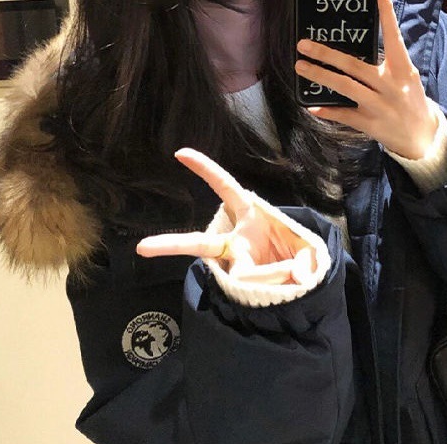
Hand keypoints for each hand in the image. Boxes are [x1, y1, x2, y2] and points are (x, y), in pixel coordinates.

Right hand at [136, 149, 317, 285]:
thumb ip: (295, 261)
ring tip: (288, 274)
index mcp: (249, 216)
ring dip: (265, 275)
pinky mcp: (244, 285)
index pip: (225, 188)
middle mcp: (236, 240)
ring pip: (238, 274)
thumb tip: (288, 275)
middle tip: (142, 248)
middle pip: (200, 244)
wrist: (304, 275)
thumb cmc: (295, 250)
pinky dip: (272, 285)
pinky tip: (286, 284)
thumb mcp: (301, 247)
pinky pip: (252, 287)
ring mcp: (237, 266)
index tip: (181, 154)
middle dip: (171, 246)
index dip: (206, 170)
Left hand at [295, 0, 438, 159]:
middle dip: (326, 54)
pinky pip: (345, 115)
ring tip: (301, 67)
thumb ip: (389, 63)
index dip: (386, 15)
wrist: (422, 138)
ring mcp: (379, 106)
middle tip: (304, 45)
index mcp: (402, 69)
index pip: (394, 38)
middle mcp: (390, 86)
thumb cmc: (411, 102)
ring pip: (345, 87)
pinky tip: (312, 107)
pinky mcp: (371, 124)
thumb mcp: (407, 78)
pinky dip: (328, 111)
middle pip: (354, 65)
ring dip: (320, 75)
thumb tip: (360, 48)